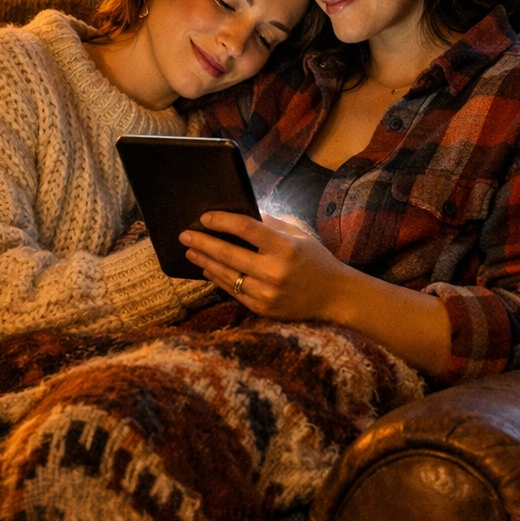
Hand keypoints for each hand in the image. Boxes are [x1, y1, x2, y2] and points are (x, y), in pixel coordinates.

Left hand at [179, 210, 345, 320]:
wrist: (334, 296)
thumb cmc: (315, 259)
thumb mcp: (298, 235)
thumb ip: (270, 224)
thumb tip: (240, 212)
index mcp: (285, 247)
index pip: (246, 228)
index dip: (222, 221)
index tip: (205, 217)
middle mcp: (275, 270)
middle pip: (229, 253)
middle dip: (203, 243)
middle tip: (185, 235)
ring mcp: (268, 292)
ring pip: (227, 275)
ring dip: (205, 262)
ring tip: (191, 252)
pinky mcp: (263, 308)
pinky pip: (234, 292)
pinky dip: (219, 279)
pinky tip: (208, 270)